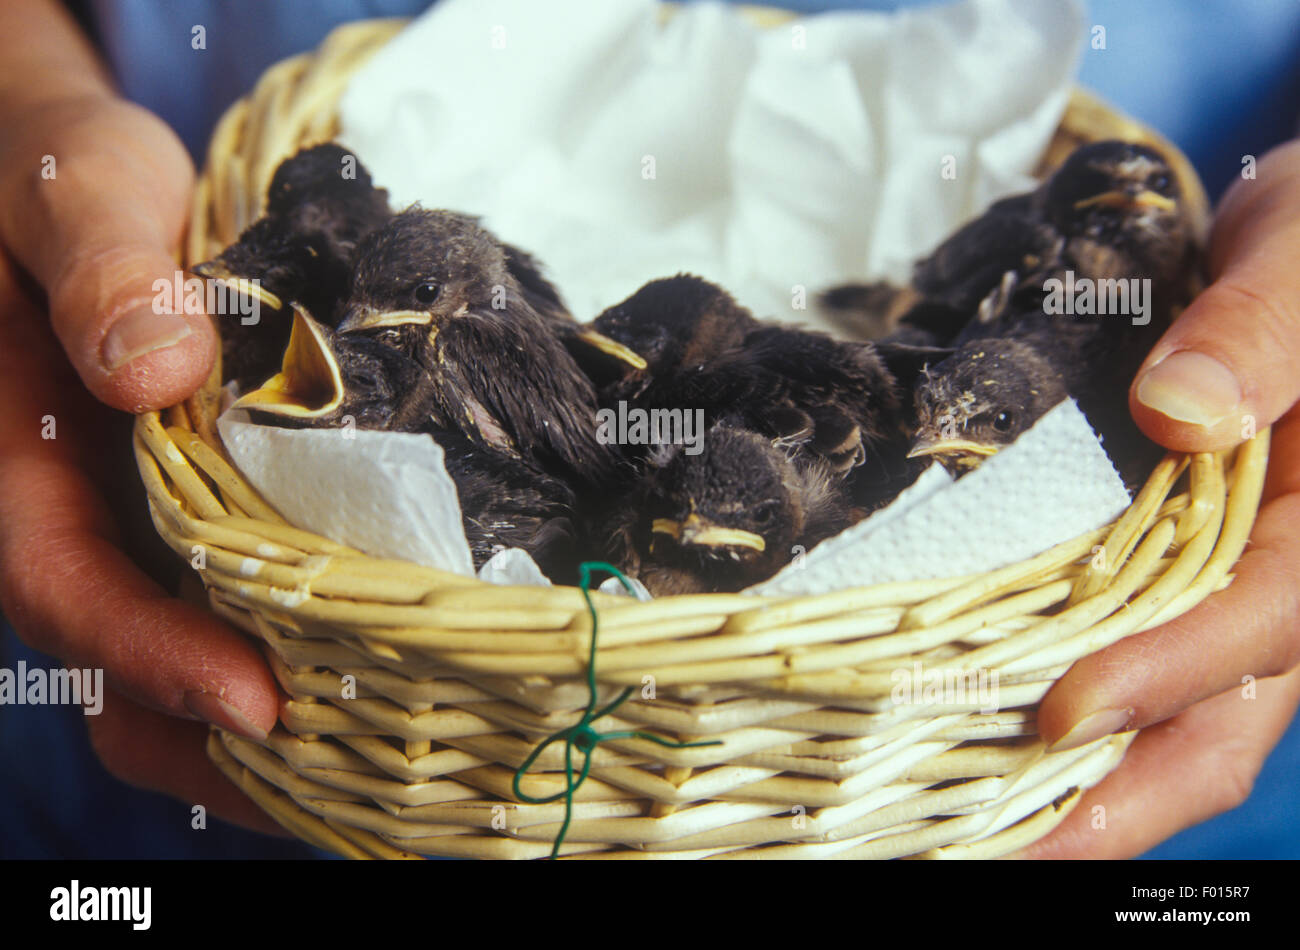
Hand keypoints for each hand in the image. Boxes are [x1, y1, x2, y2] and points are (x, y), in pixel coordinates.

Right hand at [0, 2, 282, 836]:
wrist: (71, 186)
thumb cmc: (65, 177)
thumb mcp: (81, 188)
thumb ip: (103, 265)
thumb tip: (154, 366)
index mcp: (12, 465)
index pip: (73, 594)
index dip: (158, 660)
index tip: (260, 706)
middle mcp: (64, 521)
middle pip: (118, 676)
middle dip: (219, 745)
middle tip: (350, 774)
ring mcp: (121, 531)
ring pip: (166, 667)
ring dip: (255, 734)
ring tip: (373, 757)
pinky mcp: (176, 523)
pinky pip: (213, 617)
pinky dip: (277, 662)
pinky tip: (365, 677)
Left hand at [1018, 141, 1299, 857]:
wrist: (1292, 244)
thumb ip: (1262, 328)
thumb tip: (1182, 411)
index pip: (1270, 613)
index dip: (1175, 670)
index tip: (1067, 712)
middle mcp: (1287, 570)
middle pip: (1226, 714)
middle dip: (1126, 797)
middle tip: (1008, 853)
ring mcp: (1226, 584)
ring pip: (1178, 714)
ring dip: (1089, 788)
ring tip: (977, 837)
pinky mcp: (1170, 576)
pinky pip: (1130, 663)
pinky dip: (1068, 721)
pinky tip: (982, 750)